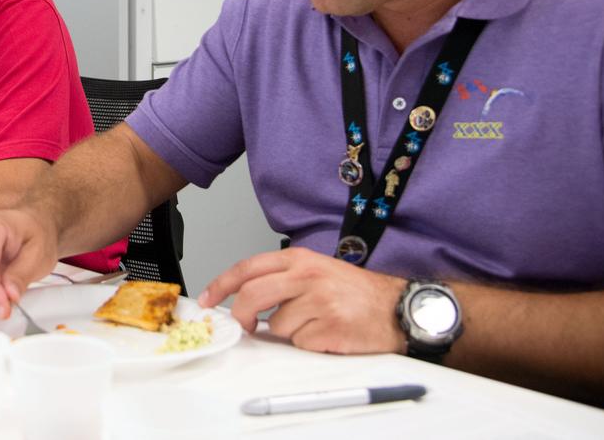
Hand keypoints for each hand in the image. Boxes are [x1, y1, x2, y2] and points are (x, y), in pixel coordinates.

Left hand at [199, 247, 405, 354]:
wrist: (397, 308)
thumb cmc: (356, 291)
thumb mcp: (317, 270)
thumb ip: (282, 279)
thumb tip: (244, 297)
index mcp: (299, 259)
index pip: (247, 268)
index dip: (221, 284)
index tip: (206, 299)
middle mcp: (307, 277)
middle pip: (251, 296)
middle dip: (240, 315)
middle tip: (244, 326)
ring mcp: (318, 303)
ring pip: (276, 325)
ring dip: (288, 331)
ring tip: (314, 322)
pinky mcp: (329, 328)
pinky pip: (299, 342)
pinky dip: (308, 343)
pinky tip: (327, 333)